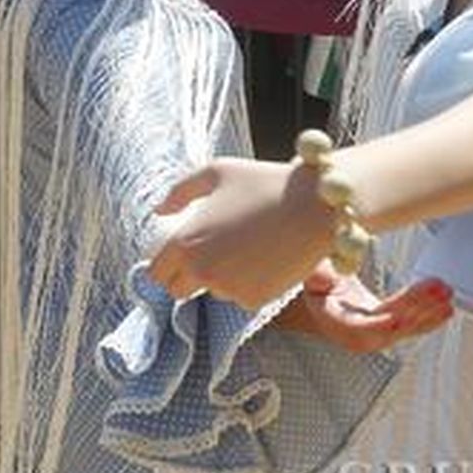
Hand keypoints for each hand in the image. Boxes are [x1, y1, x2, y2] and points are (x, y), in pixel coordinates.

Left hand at [148, 156, 334, 310]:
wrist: (316, 206)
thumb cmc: (263, 183)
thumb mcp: (215, 172)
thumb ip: (179, 192)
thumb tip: (160, 212)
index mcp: (185, 242)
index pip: (156, 272)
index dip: (165, 263)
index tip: (178, 254)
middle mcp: (202, 271)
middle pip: (177, 290)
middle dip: (186, 276)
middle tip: (208, 253)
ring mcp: (229, 289)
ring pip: (213, 291)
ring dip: (220, 276)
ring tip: (245, 244)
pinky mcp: (255, 300)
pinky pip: (240, 296)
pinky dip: (247, 282)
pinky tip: (262, 256)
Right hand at [273, 261, 453, 351]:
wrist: (328, 300)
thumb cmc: (320, 287)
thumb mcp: (310, 275)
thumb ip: (317, 274)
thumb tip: (325, 275)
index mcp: (336, 322)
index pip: (360, 327)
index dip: (380, 322)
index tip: (399, 313)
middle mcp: (359, 335)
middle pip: (390, 326)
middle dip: (415, 308)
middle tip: (437, 288)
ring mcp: (378, 336)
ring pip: (406, 328)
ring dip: (429, 311)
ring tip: (446, 292)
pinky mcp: (393, 332)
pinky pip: (414, 328)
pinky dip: (432, 318)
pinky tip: (446, 309)